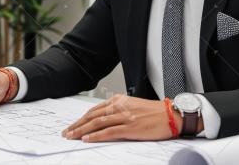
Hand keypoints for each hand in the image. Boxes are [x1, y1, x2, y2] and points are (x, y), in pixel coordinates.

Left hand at [62, 95, 191, 141]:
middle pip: (92, 116)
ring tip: (71, 136)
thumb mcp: (133, 106)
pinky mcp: (130, 127)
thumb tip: (104, 119)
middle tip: (66, 132)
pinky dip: (96, 135)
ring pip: (97, 123)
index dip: (81, 118)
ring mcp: (124, 116)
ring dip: (81, 130)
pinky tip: (87, 139)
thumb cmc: (155, 112)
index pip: (95, 109)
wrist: (172, 115)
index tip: (73, 125)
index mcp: (119, 100)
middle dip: (77, 124)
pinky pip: (109, 132)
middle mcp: (120, 106)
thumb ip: (119, 110)